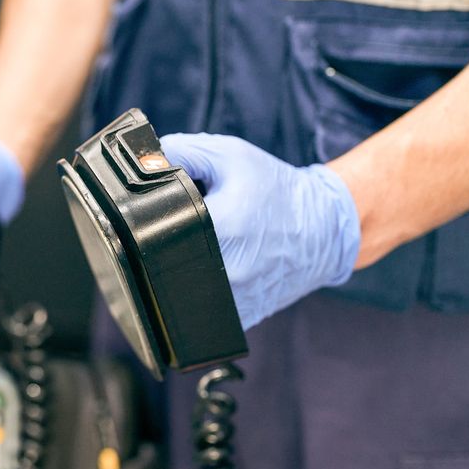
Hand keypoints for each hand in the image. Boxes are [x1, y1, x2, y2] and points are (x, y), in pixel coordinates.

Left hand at [160, 133, 360, 328]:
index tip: (160, 211)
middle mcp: (226, 269)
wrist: (325, 228)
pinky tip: (216, 267)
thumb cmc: (277, 190)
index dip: (149, 215)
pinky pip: (200, 310)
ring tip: (203, 247)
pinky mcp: (240, 316)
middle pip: (163, 259)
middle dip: (166, 241)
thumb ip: (183, 152)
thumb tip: (144, 163)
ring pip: (178, 289)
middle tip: (187, 227)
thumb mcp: (230, 156)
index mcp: (221, 226)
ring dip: (180, 268)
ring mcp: (233, 300)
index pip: (158, 226)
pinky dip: (199, 289)